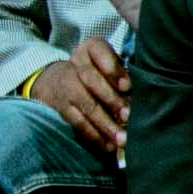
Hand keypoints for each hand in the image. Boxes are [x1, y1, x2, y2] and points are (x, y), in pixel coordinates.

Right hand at [30, 33, 127, 154]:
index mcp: (90, 49)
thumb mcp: (106, 59)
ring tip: (122, 139)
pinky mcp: (60, 108)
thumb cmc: (95, 69)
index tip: (127, 85)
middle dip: (111, 100)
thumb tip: (139, 89)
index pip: (98, 51)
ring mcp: (65, 87)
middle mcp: (74, 65)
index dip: (112, 68)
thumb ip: (122, 69)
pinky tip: (108, 145)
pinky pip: (77, 122)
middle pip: (91, 81)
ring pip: (86, 106)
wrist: (53, 79)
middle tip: (128, 116)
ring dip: (105, 124)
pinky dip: (93, 135)